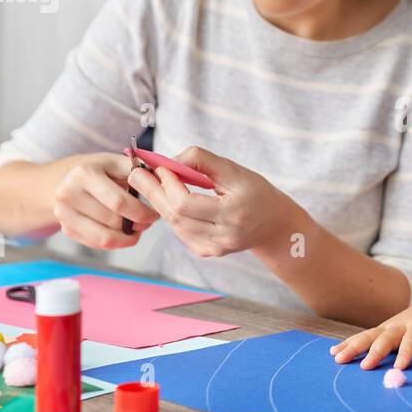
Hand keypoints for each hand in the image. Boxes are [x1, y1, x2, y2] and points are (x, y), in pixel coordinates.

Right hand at [51, 152, 157, 248]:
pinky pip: (95, 244)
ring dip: (126, 238)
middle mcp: (68, 193)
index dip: (142, 213)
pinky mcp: (65, 229)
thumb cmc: (99, 170)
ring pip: (104, 238)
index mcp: (84, 173)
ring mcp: (63, 213)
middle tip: (147, 222)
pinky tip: (121, 233)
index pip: (119, 203)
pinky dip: (114, 242)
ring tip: (136, 230)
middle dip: (136, 225)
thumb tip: (163, 181)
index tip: (154, 214)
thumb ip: (139, 172)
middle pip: (113, 222)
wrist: (64, 179)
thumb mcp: (116, 162)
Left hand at [126, 145, 291, 258]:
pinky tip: (170, 201)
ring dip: (160, 203)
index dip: (168, 184)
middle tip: (136, 174)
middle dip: (153, 192)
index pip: (185, 204)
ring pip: (174, 225)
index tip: (160, 167)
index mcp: (232, 214)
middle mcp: (222, 236)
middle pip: (174, 216)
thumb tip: (169, 160)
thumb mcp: (235, 170)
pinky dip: (172, 215)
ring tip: (149, 183)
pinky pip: (180, 232)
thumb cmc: (257, 193)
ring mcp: (214, 248)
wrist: (275, 226)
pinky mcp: (208, 252)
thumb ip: (202, 160)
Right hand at [330, 300, 411, 369]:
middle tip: (365, 367)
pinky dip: (348, 344)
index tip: (398, 368)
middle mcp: (401, 323)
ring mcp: (388, 327)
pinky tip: (334, 353)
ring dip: (354, 347)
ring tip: (338, 358)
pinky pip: (362, 338)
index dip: (406, 353)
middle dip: (375, 351)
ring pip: (369, 336)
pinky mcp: (379, 332)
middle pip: (386, 337)